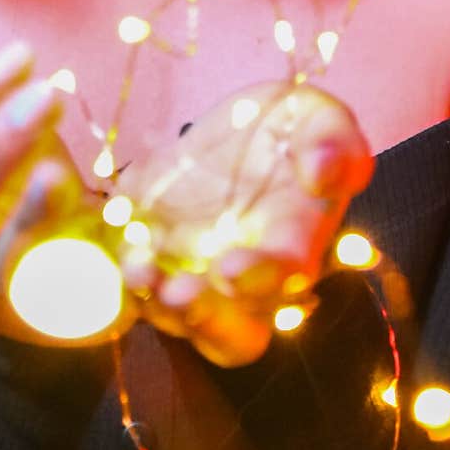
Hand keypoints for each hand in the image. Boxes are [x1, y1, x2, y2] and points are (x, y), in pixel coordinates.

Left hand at [117, 81, 373, 366]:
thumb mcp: (320, 117)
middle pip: (235, 332)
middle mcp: (247, 276)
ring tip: (138, 272)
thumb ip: (334, 143)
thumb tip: (322, 174)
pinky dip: (122, 280)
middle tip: (179, 294)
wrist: (241, 126)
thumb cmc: (292, 127)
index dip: (261, 279)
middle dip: (206, 321)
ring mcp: (196, 273)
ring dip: (158, 306)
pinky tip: (115, 254)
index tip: (230, 269)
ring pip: (183, 322)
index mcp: (294, 243)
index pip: (285, 276)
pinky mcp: (152, 255)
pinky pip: (135, 288)